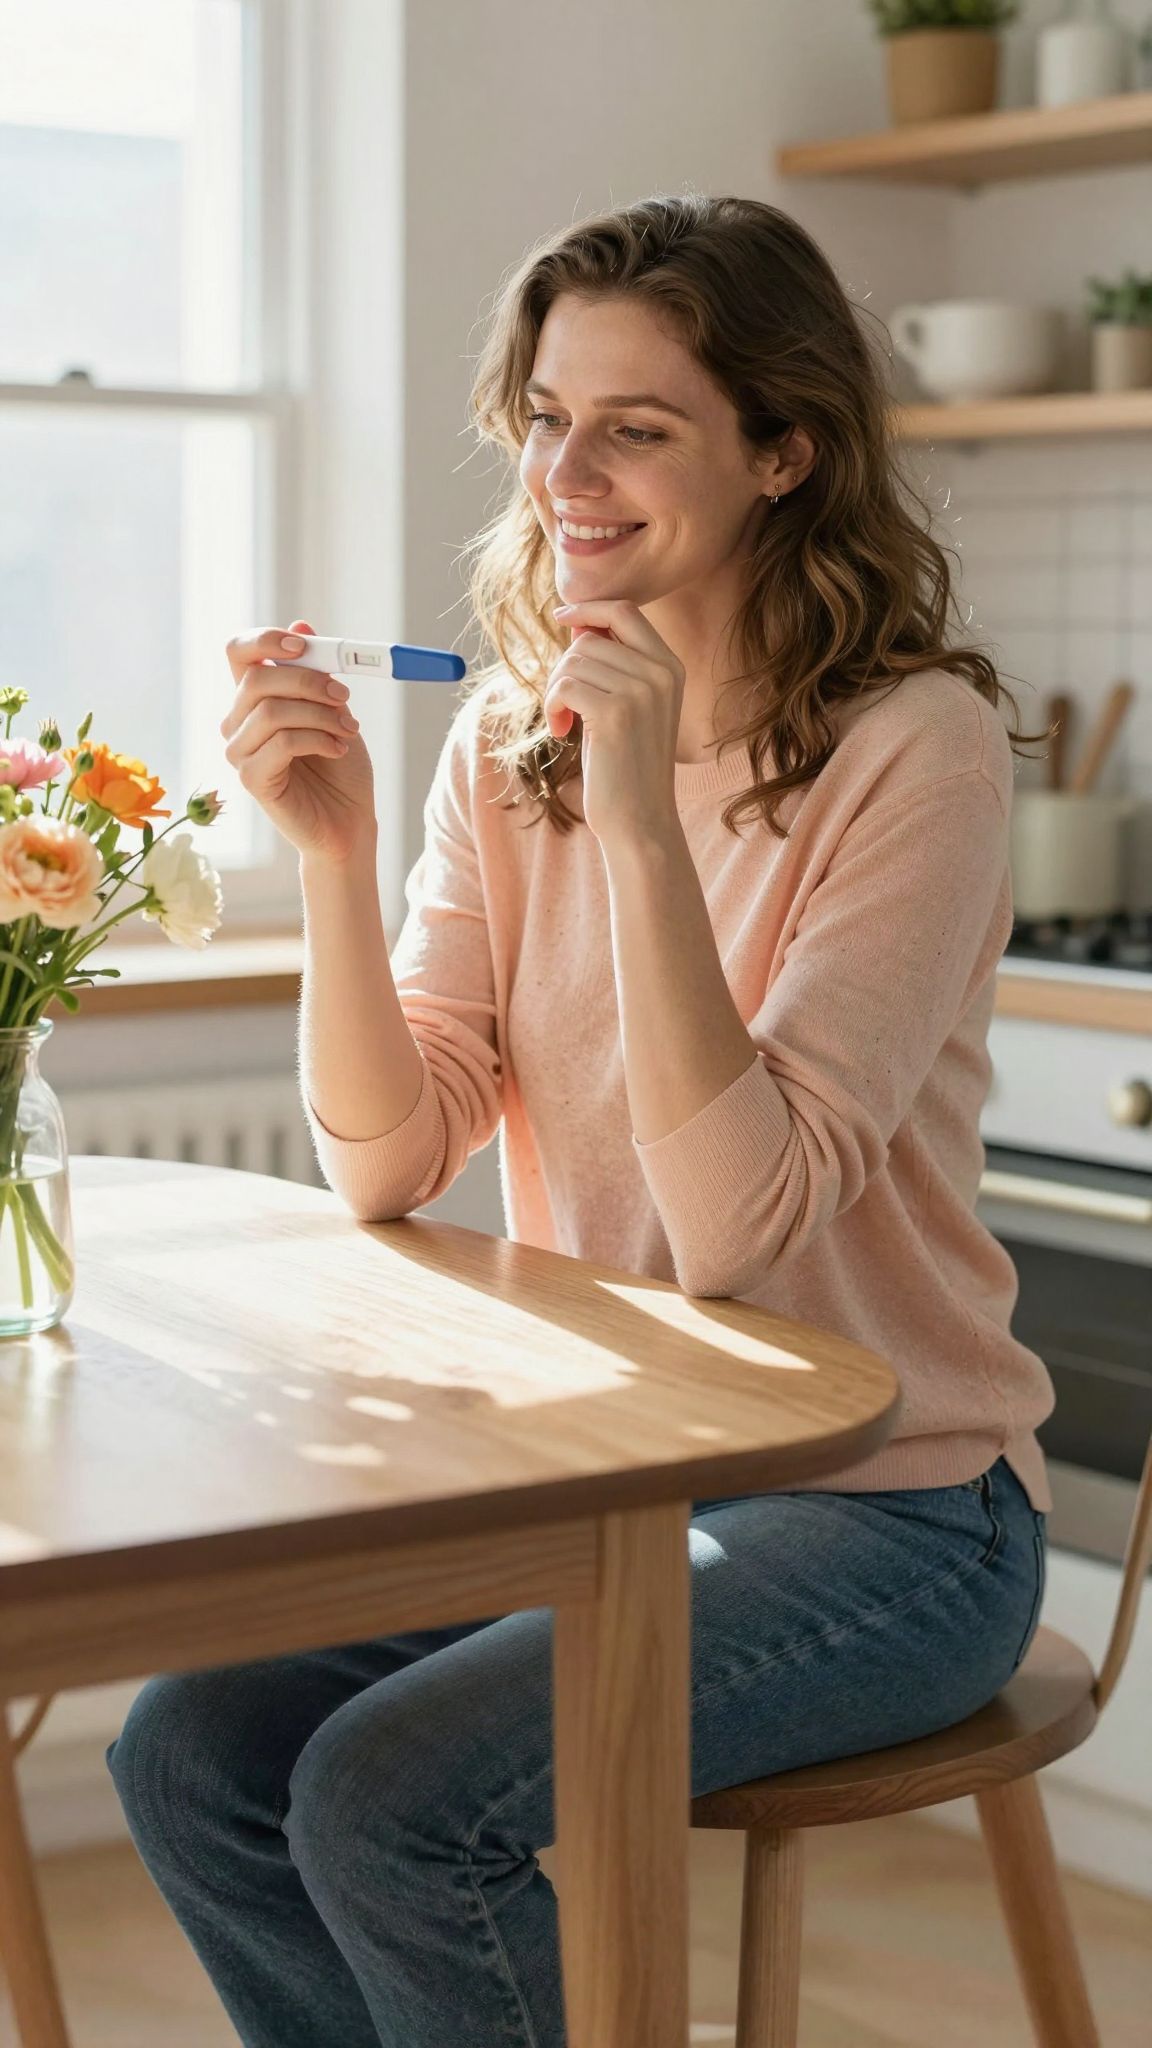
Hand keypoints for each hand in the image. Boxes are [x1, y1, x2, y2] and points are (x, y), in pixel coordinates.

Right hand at [220, 619, 377, 865]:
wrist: (350, 820)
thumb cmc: (340, 766)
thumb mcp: (334, 709)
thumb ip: (316, 671)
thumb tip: (302, 625)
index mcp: (253, 698)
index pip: (238, 651)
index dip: (265, 639)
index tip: (304, 644)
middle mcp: (237, 722)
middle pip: (257, 678)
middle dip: (309, 681)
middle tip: (344, 696)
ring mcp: (239, 752)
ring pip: (273, 710)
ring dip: (320, 714)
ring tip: (348, 729)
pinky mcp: (251, 779)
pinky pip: (282, 742)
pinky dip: (318, 739)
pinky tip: (338, 749)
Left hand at [544, 600, 684, 850]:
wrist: (640, 820)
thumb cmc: (626, 766)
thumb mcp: (628, 707)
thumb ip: (612, 665)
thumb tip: (578, 623)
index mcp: (670, 667)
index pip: (625, 611)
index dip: (589, 608)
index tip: (563, 618)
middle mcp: (661, 673)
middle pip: (589, 639)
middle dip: (564, 667)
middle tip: (564, 704)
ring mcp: (641, 691)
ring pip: (572, 662)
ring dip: (556, 691)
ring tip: (566, 723)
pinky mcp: (615, 713)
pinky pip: (564, 686)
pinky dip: (553, 707)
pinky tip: (562, 732)